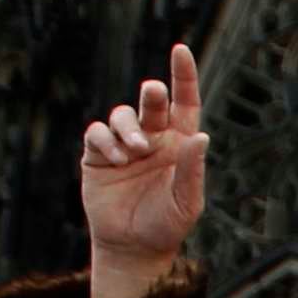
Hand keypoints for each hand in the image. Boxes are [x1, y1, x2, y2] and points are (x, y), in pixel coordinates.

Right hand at [84, 43, 207, 297]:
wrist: (133, 248)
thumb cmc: (166, 225)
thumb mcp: (186, 202)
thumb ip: (192, 170)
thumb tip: (201, 137)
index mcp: (179, 144)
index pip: (184, 104)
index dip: (183, 76)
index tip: (180, 50)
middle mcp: (152, 138)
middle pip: (152, 102)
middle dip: (152, 94)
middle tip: (153, 94)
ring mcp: (124, 144)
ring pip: (121, 115)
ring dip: (127, 128)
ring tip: (134, 152)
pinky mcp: (98, 155)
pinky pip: (96, 133)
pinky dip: (105, 141)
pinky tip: (116, 160)